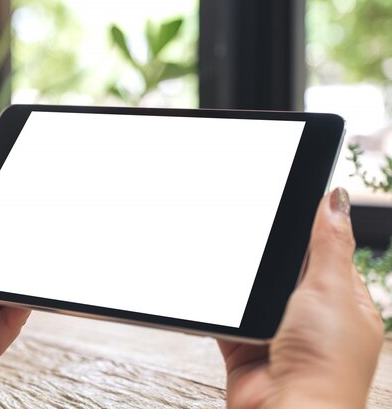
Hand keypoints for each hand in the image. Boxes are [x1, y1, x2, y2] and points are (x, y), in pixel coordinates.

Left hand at [0, 164, 30, 391]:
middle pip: (12, 271)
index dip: (15, 233)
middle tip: (43, 234)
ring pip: (19, 295)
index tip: (31, 212)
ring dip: (30, 280)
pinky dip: (23, 308)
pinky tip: (24, 293)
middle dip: (28, 255)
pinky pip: (14, 323)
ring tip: (38, 261)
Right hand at [218, 188, 383, 408]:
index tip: (287, 205)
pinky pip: (229, 318)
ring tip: (234, 266)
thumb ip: (328, 243)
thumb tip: (336, 200)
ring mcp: (278, 334)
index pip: (326, 254)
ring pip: (255, 294)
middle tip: (253, 233)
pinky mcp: (246, 348)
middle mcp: (312, 319)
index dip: (308, 231)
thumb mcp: (331, 289)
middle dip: (269, 260)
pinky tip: (218, 298)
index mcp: (346, 304)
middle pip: (285, 272)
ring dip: (244, 285)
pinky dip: (222, 309)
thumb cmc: (325, 365)